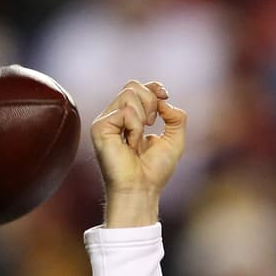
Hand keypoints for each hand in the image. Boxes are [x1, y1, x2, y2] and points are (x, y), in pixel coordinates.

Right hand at [89, 79, 186, 226]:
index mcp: (129, 118)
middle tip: (151, 125)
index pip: (136, 88)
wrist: (141, 189)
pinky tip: (130, 144)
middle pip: (132, 86)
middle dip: (151, 102)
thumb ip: (176, 117)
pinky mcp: (99, 127)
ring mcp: (105, 121)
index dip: (153, 87)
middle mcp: (114, 116)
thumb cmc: (155, 170)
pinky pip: (125, 112)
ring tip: (138, 139)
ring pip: (128, 94)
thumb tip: (164, 99)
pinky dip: (135, 128)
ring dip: (143, 117)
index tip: (165, 95)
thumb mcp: (175, 140)